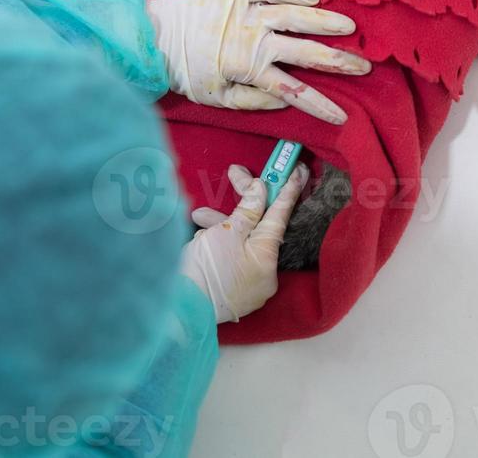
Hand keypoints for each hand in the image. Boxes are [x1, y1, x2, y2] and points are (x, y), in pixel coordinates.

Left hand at [145, 0, 369, 123]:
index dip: (320, 105)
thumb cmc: (186, 71)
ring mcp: (246, 11)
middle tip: (364, 67)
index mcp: (248, 68)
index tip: (344, 115)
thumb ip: (254, 101)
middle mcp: (253, 38)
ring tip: (350, 28)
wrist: (153, 35)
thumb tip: (285, 98)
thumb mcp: (217, 98)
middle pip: (305, 51)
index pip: (294, 90)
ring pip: (295, 15)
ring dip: (325, 23)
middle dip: (338, 62)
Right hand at [181, 163, 308, 322]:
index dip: (287, 189)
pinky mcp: (232, 291)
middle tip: (236, 174)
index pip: (280, 215)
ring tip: (200, 216)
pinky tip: (199, 239)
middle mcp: (264, 273)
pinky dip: (216, 246)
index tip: (297, 168)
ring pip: (239, 243)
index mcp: (267, 257)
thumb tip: (260, 190)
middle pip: (256, 227)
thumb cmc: (205, 270)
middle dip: (241, 204)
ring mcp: (248, 285)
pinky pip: (230, 259)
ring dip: (220, 225)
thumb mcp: (227, 231)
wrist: (179, 309)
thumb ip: (248, 209)